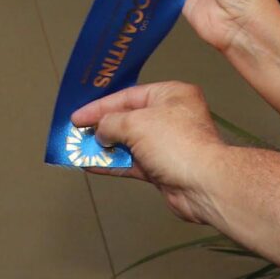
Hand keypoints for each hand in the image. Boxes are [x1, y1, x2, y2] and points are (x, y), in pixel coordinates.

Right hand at [69, 79, 226, 222]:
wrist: (202, 183)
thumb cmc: (178, 144)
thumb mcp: (136, 123)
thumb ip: (111, 123)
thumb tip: (101, 131)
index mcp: (171, 94)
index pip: (129, 96)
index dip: (101, 106)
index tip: (79, 116)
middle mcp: (171, 116)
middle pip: (128, 118)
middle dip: (102, 127)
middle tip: (78, 132)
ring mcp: (167, 144)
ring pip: (129, 143)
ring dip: (105, 147)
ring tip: (80, 149)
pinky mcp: (163, 168)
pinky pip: (132, 162)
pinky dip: (113, 163)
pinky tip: (92, 165)